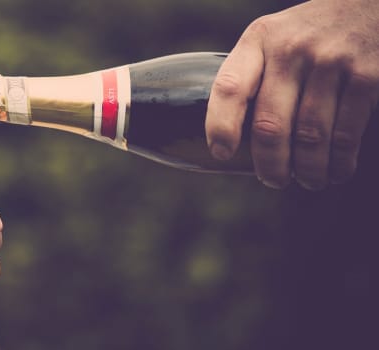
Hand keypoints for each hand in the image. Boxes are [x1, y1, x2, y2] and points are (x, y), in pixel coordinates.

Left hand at [206, 0, 378, 189]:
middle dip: (270, 164)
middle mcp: (291, 49)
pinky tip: (334, 171)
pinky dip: (339, 162)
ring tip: (306, 180)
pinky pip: (347, 133)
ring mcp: (331, 62)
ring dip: (307, 170)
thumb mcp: (272, 38)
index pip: (229, 87)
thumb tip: (232, 139)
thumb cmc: (307, 34)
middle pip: (270, 124)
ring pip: (310, 136)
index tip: (221, 153)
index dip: (221, 126)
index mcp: (259, 40)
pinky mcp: (367, 76)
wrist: (368, 5)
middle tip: (273, 180)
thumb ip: (253, 75)